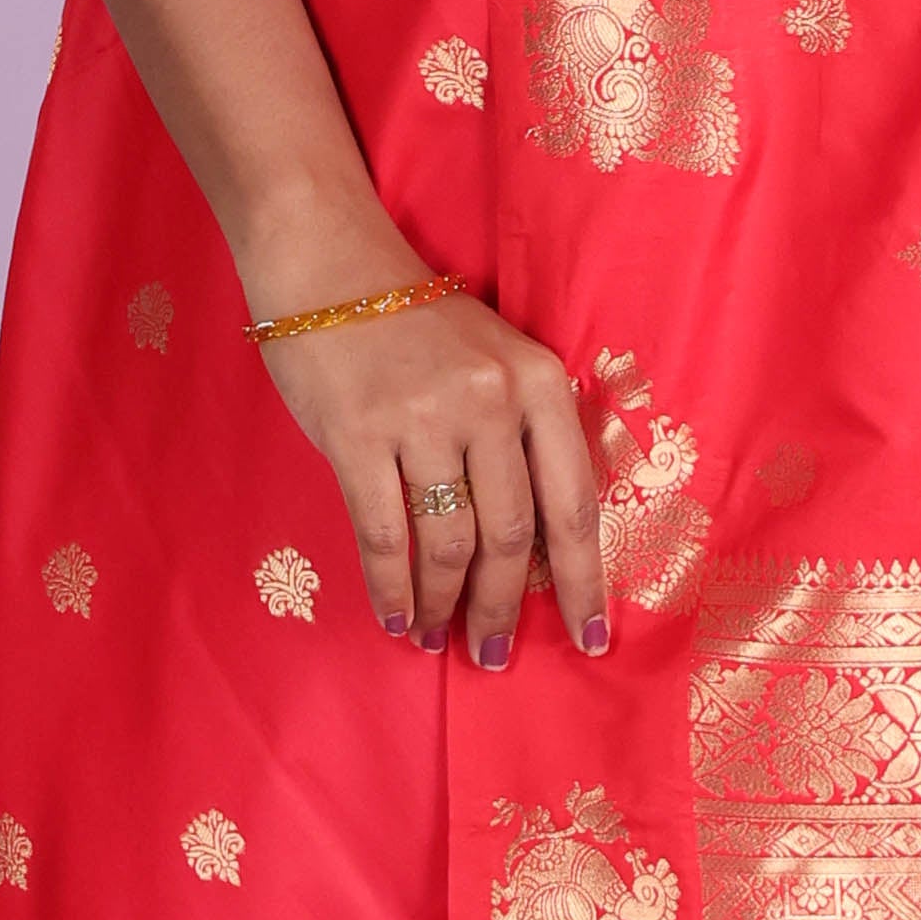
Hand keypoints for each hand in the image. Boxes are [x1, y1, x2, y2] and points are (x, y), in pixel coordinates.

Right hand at [255, 276, 607, 667]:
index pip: (574, 501)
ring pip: (448, 542)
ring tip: (438, 638)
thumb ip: (525, 437)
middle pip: (512, 535)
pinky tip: (397, 616)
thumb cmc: (420, 325)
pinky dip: (392, 586)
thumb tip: (538, 551)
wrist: (329, 263)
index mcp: (539, 382)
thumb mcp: (499, 361)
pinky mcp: (357, 433)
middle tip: (495, 656)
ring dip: (445, 604)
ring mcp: (423, 417)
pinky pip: (383, 533)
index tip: (591, 639)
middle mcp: (490, 400)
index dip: (584, 581)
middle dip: (503, 608)